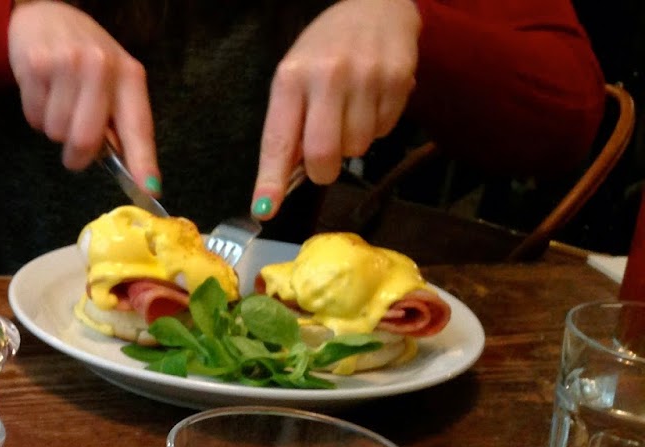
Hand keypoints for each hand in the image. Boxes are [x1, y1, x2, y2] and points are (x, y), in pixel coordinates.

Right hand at [7, 0, 157, 186]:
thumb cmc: (84, 57)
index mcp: (129, 75)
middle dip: (77, 154)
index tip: (149, 190)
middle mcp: (101, 66)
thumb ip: (119, 119)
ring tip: (58, 101)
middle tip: (74, 146)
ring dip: (54, 128)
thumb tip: (128, 170)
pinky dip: (36, 114)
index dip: (142, 161)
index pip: (138, 126)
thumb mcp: (112, 81)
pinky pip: (35, 118)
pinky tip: (43, 91)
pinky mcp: (36, 66)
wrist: (45, 17)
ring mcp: (67, 64)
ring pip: (56, 133)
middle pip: (87, 140)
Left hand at [253, 0, 419, 217]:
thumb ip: (289, 125)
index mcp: (292, 78)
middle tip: (323, 162)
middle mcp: (329, 76)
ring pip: (357, 148)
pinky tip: (371, 101)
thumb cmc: (326, 50)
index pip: (279, 140)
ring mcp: (367, 77)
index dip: (272, 180)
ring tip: (350, 112)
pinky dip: (376, 127)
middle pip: (324, 155)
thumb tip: (284, 180)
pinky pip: (384, 131)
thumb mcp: (295, 77)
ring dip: (352, 144)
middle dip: (323, 171)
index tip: (265, 209)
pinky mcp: (398, 79)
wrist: (377, 6)